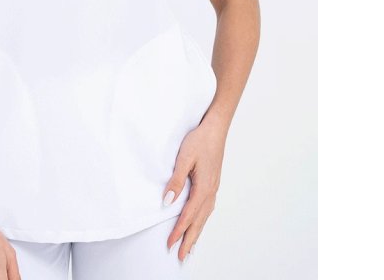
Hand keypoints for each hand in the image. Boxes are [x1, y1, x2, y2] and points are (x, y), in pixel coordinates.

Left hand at [162, 113, 227, 261]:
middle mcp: (211, 191)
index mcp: (203, 187)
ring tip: (190, 246)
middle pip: (199, 221)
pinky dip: (202, 219)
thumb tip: (167, 203)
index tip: (169, 244)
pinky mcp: (213, 183)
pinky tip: (199, 221)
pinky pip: (207, 208)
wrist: (215, 127)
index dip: (178, 231)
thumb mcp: (184, 159)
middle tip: (181, 257)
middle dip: (189, 239)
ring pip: (204, 216)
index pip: (188, 215)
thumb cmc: (199, 140)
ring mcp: (214, 187)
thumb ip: (175, 181)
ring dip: (196, 232)